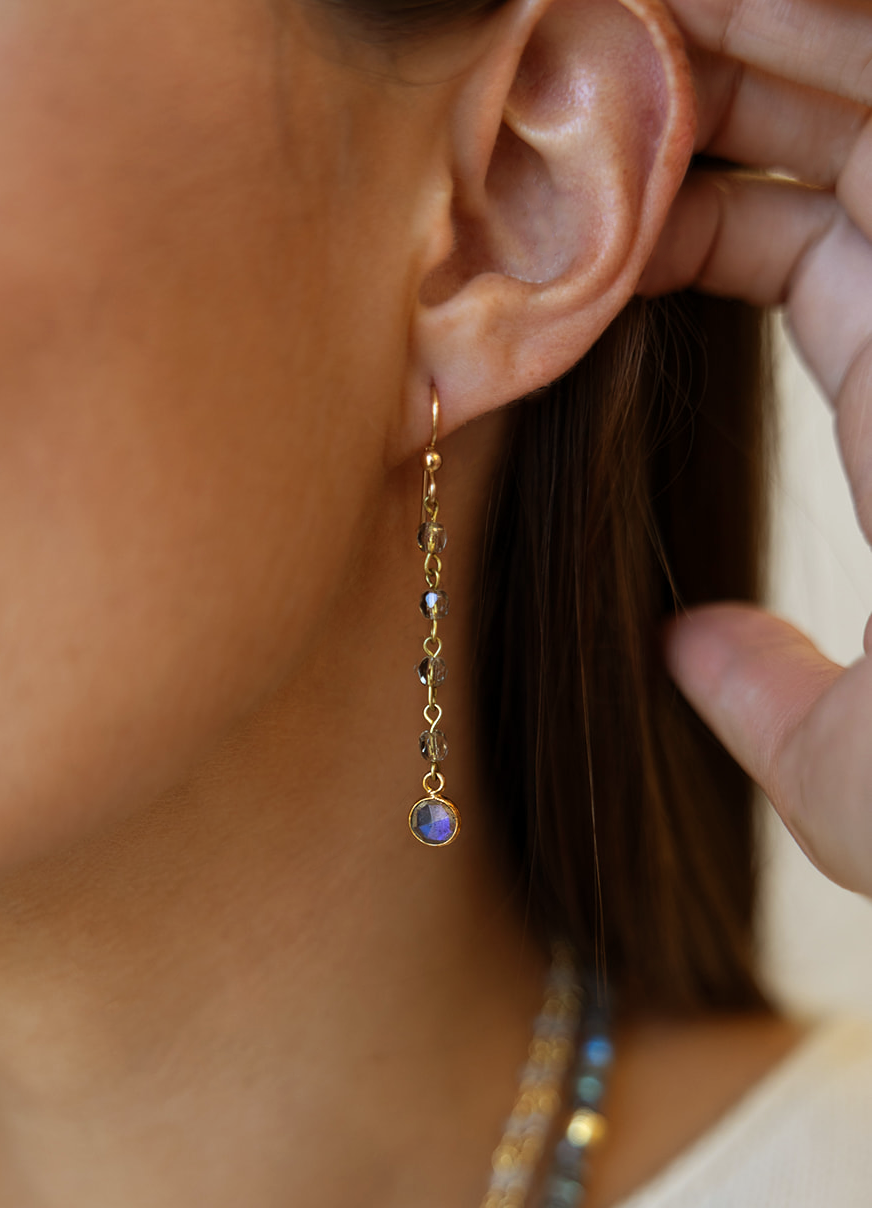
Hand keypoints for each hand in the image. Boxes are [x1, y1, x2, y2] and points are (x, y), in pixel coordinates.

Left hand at [638, 0, 871, 895]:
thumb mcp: (844, 771)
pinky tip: (701, 11)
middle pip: (832, 129)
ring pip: (866, 79)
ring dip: (751, 30)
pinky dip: (811, 39)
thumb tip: (693, 650)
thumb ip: (768, 700)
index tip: (580, 203)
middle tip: (584, 49)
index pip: (801, 243)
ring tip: (623, 4)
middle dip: (713, 74)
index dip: (690, 204)